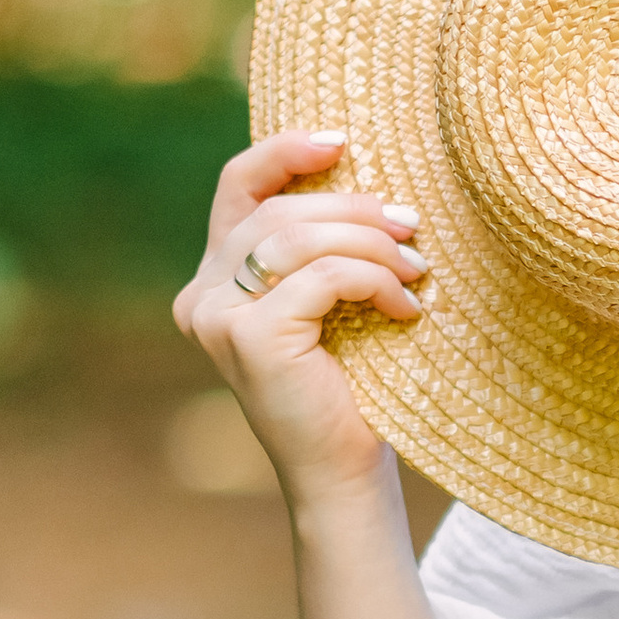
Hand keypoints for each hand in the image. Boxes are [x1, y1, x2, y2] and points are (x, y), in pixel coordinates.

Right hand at [174, 132, 426, 508]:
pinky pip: (323, 277)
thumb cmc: (350, 392)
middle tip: (412, 224)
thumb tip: (370, 182)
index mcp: (214, 282)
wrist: (344, 476)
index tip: (342, 141)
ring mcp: (218, 318)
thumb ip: (320, 252)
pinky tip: (407, 307)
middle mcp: (202, 297)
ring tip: (417, 268)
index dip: (284, 152)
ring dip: (371, 245)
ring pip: (300, 238)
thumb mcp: (330, 308)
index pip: (238, 189)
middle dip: (354, 210)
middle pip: (280, 212)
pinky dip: (374, 281)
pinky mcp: (250, 338)